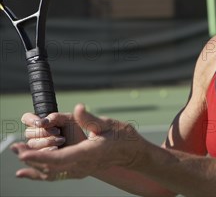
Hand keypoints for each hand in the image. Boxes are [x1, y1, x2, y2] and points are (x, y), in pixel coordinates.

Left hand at [12, 104, 141, 180]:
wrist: (132, 154)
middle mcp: (82, 165)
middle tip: (15, 147)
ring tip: (17, 153)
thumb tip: (78, 108)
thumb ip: (91, 119)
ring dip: (32, 165)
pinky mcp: (78, 170)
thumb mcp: (110, 124)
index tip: (24, 154)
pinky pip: (55, 175)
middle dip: (30, 158)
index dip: (40, 158)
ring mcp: (80, 170)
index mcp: (89, 153)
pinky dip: (38, 174)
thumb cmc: (124, 137)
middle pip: (50, 167)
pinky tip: (25, 172)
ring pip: (50, 173)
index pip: (60, 159)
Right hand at [21, 110, 86, 150]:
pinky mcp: (40, 158)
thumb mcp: (68, 120)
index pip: (27, 118)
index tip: (41, 123)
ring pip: (31, 144)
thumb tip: (42, 121)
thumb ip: (55, 117)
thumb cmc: (75, 131)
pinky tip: (55, 149)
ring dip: (46, 141)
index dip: (31, 120)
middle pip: (28, 132)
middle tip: (58, 131)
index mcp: (41, 123)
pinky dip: (46, 151)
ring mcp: (36, 147)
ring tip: (61, 140)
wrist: (84, 147)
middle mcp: (36, 134)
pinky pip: (36, 155)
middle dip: (43, 132)